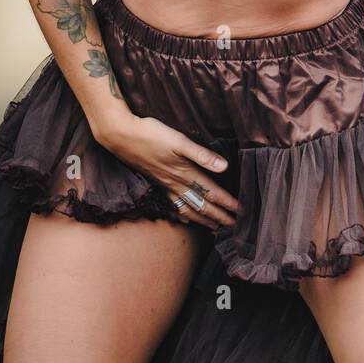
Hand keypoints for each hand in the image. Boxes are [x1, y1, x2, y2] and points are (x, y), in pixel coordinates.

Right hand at [95, 113, 242, 231]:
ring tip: (215, 227)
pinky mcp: (157, 182)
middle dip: (219, 216)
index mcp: (185, 172)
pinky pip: (173, 204)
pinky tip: (187, 219)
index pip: (211, 192)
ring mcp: (165, 184)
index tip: (241, 212)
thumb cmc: (151, 135)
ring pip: (188, 208)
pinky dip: (183, 214)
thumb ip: (202, 155)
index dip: (227, 202)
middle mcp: (176, 182)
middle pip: (202, 204)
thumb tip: (224, 167)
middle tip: (235, 226)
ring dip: (203, 218)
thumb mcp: (179, 141)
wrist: (121, 136)